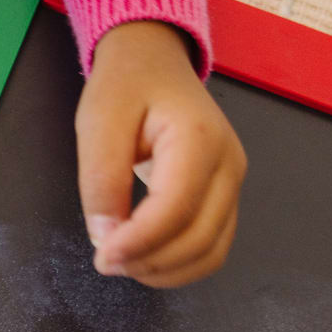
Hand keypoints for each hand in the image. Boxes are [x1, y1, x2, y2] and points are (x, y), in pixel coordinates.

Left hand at [75, 21, 245, 287]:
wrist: (153, 61)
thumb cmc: (125, 86)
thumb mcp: (98, 121)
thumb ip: (101, 179)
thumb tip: (105, 237)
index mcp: (198, 139)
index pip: (176, 209)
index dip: (139, 241)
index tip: (102, 255)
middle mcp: (228, 164)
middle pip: (199, 238)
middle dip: (149, 261)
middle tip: (104, 262)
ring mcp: (233, 182)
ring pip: (212, 250)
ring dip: (166, 270)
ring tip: (122, 263)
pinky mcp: (225, 195)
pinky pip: (212, 244)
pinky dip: (180, 263)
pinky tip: (145, 260)